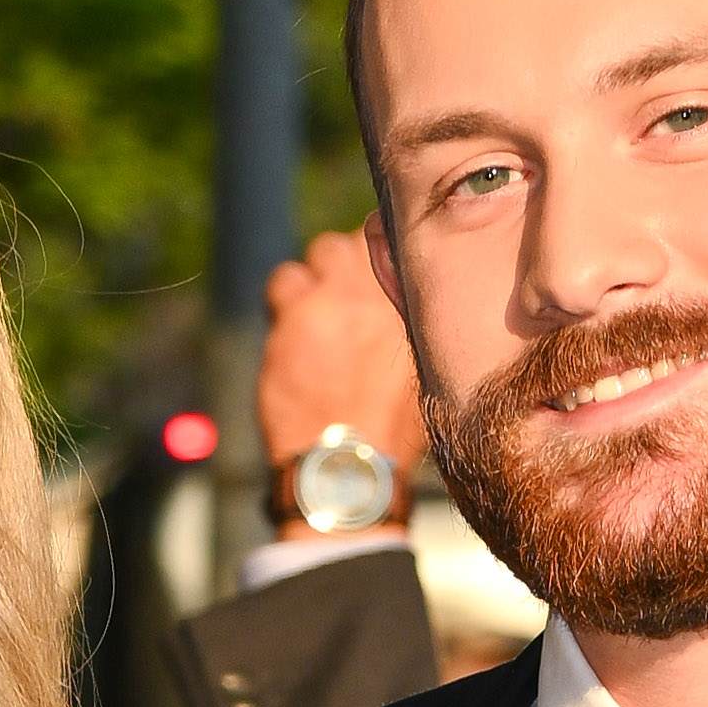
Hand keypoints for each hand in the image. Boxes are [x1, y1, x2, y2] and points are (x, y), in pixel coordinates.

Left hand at [257, 228, 425, 520]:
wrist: (348, 466)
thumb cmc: (389, 433)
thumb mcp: (423, 376)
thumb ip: (414, 330)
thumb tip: (406, 306)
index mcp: (417, 308)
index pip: (401, 248)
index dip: (385, 255)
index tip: (376, 273)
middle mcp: (380, 294)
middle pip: (362, 240)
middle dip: (351, 261)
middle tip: (343, 295)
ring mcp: (335, 300)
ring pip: (322, 251)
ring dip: (318, 276)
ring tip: (316, 315)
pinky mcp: (294, 316)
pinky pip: (284, 280)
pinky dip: (285, 299)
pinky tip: (290, 330)